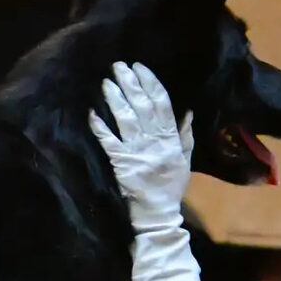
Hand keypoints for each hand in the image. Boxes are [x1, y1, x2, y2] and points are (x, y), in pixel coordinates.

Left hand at [87, 62, 193, 233]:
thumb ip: (185, 135)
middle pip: (144, 107)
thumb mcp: (185, 160)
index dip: (151, 84)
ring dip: (116, 100)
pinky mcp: (121, 164)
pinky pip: (109, 142)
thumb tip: (187, 111)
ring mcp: (138, 153)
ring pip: (127, 120)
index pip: (163, 105)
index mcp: (171, 139)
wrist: (158, 214)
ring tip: (107, 82)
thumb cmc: (171, 186)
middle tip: (119, 66)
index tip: (140, 68)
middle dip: (131, 85)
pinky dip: (101, 127)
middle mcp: (156, 142)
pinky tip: (93, 113)